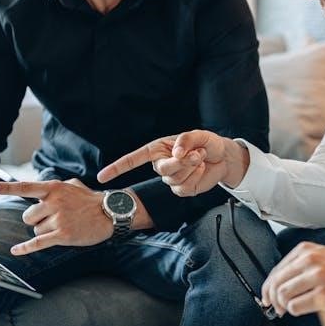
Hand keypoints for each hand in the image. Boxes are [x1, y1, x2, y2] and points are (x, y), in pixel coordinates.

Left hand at [0, 178, 112, 254]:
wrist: (110, 213)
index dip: (7, 187)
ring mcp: (58, 219)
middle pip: (28, 216)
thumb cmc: (91, 200)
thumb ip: (54, 187)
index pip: (26, 187)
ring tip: (63, 226)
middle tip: (54, 219)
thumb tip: (39, 192)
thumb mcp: (72, 185)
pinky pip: (38, 243)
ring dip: (45, 231)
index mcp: (54, 188)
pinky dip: (26, 248)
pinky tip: (16, 250)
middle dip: (37, 220)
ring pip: (36, 230)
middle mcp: (54, 202)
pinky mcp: (62, 235)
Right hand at [96, 130, 249, 196]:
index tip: (101, 177)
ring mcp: (171, 179)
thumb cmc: (207, 143)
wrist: (222, 157)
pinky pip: (184, 188)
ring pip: (176, 179)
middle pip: (163, 169)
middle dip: (181, 162)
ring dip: (192, 168)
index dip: (117, 167)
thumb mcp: (199, 135)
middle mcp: (161, 164)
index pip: (133, 159)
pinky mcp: (182, 190)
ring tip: (200, 158)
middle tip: (197, 153)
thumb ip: (186, 140)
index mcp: (158, 149)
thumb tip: (175, 153)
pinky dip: (196, 177)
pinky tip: (200, 169)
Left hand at [260, 242, 324, 316]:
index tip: (268, 298)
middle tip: (278, 309)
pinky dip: (295, 311)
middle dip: (273, 299)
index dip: (269, 288)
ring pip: (283, 295)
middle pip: (277, 284)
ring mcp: (318, 277)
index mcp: (306, 250)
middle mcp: (310, 260)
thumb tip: (279, 284)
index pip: (276, 271)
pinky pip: (296, 306)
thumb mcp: (323, 255)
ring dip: (284, 306)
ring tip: (290, 310)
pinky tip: (302, 310)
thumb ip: (302, 265)